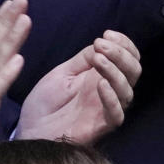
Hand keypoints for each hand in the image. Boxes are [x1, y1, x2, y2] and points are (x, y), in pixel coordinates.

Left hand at [15, 31, 140, 143]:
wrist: (29, 129)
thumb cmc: (45, 103)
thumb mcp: (62, 73)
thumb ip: (83, 59)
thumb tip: (101, 43)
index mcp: (104, 76)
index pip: (128, 58)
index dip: (124, 44)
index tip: (107, 34)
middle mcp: (111, 91)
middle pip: (134, 70)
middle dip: (121, 54)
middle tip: (101, 45)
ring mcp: (107, 108)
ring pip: (127, 89)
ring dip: (115, 70)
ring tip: (98, 59)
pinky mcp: (101, 126)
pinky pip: (116, 114)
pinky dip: (112, 98)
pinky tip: (101, 84)